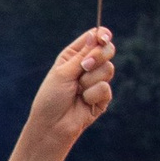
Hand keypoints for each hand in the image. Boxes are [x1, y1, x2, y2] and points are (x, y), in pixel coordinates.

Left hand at [21, 28, 113, 153]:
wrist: (51, 126)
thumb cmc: (51, 99)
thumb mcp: (63, 73)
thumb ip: (82, 55)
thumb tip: (96, 34)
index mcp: (73, 56)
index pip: (94, 38)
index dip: (102, 35)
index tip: (103, 37)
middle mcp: (86, 66)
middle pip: (107, 50)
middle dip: (98, 57)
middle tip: (85, 67)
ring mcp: (95, 81)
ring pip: (108, 69)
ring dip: (91, 79)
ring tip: (78, 90)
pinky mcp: (102, 97)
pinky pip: (105, 88)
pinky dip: (92, 94)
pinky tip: (83, 101)